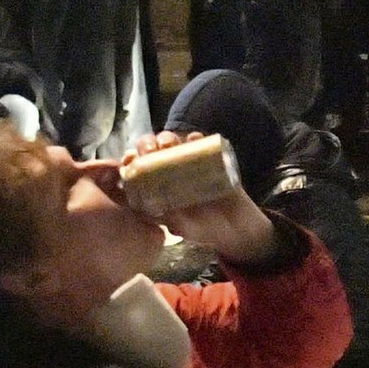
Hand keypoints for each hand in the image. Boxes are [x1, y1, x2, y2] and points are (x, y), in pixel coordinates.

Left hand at [117, 132, 276, 263]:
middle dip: (146, 145)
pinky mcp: (209, 158)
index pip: (137, 170)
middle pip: (151, 150)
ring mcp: (189, 163)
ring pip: (172, 142)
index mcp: (157, 188)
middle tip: (150, 150)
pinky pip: (200, 143)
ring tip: (170, 143)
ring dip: (167, 138)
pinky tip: (194, 139)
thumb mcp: (188, 229)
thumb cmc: (206, 229)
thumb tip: (164, 211)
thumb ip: (176, 222)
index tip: (130, 162)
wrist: (238, 227)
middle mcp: (169, 172)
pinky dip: (196, 138)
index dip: (130, 163)